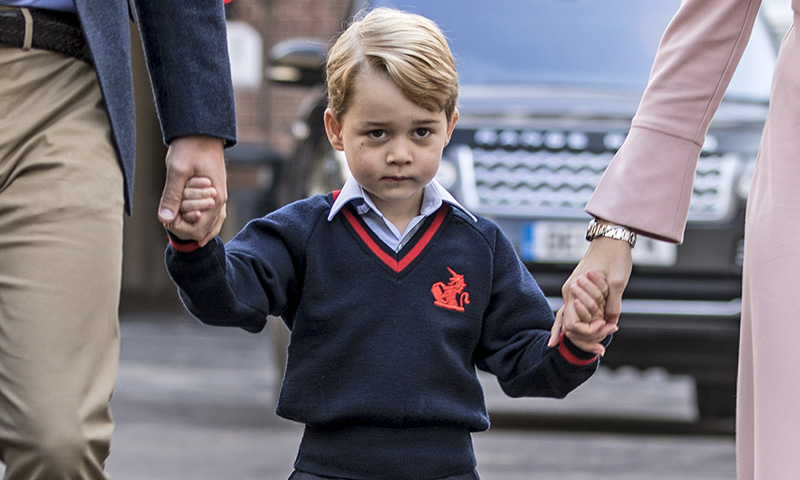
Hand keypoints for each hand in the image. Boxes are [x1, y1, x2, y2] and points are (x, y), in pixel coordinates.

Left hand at [158, 136, 226, 245]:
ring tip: (178, 220)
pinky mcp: (217, 192)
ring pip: (211, 225)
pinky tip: (190, 219)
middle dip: (186, 226)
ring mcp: (220, 197)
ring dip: (193, 224)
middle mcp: (220, 202)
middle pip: (205, 231)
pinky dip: (202, 221)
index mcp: (214, 199)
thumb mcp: (177, 170)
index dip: (180, 227)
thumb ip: (171, 196)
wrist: (202, 131)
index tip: (168, 215)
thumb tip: (164, 219)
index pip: (198, 230)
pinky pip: (214, 215)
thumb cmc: (190, 147)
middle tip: (170, 214)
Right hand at [549, 236, 632, 354]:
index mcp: (573, 291)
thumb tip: (611, 323)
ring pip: (568, 321)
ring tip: (598, 348)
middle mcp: (568, 292)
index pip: (573, 325)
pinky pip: (571, 313)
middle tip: (603, 348)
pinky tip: (564, 339)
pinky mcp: (576, 290)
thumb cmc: (614, 257)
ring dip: (582, 335)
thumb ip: (612, 305)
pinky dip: (571, 326)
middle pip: (569, 327)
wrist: (610, 238)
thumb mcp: (618, 282)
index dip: (590, 332)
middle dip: (586, 339)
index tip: (608, 328)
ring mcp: (570, 291)